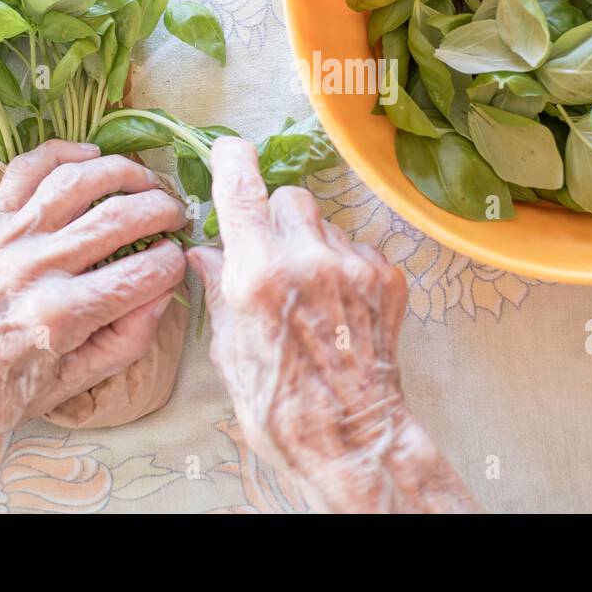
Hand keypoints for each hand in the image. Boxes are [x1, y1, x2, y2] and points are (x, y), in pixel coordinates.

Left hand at [0, 140, 187, 433]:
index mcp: (60, 316)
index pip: (142, 275)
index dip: (172, 264)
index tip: (178, 262)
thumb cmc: (8, 385)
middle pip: (118, 218)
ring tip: (147, 183)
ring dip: (125, 172)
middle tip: (176, 218)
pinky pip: (29, 168)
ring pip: (78, 181)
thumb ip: (129, 339)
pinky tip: (93, 156)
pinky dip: (64, 152)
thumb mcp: (77, 383)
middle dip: (162, 211)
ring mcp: (10, 237)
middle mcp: (35, 268)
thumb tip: (166, 292)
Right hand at [187, 137, 476, 512]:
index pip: (243, 191)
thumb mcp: (230, 353)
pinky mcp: (386, 279)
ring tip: (311, 294)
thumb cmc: (280, 408)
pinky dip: (346, 267)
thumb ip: (220, 293)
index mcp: (258, 274)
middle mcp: (307, 259)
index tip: (230, 151)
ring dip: (313, 244)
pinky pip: (359, 250)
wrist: (350, 440)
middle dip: (277, 218)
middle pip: (290, 198)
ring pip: (326, 223)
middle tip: (273, 254)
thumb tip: (205, 255)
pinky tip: (340, 308)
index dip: (233, 163)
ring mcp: (352, 267)